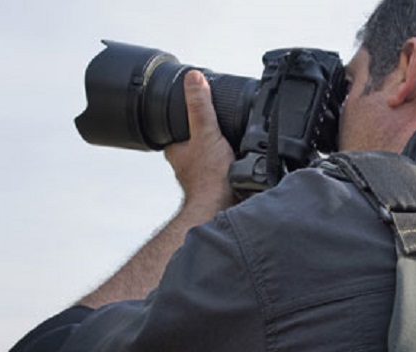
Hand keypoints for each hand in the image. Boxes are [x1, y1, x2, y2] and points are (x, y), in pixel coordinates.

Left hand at [164, 70, 235, 217]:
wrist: (222, 209)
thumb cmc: (209, 180)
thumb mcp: (206, 133)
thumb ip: (200, 106)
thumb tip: (193, 78)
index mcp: (175, 148)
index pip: (175, 123)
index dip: (186, 112)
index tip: (197, 103)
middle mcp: (185, 161)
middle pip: (194, 136)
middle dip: (207, 129)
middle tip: (220, 120)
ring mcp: (200, 173)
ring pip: (208, 151)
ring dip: (220, 146)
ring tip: (233, 140)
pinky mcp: (216, 182)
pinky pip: (222, 164)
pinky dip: (230, 159)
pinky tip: (239, 158)